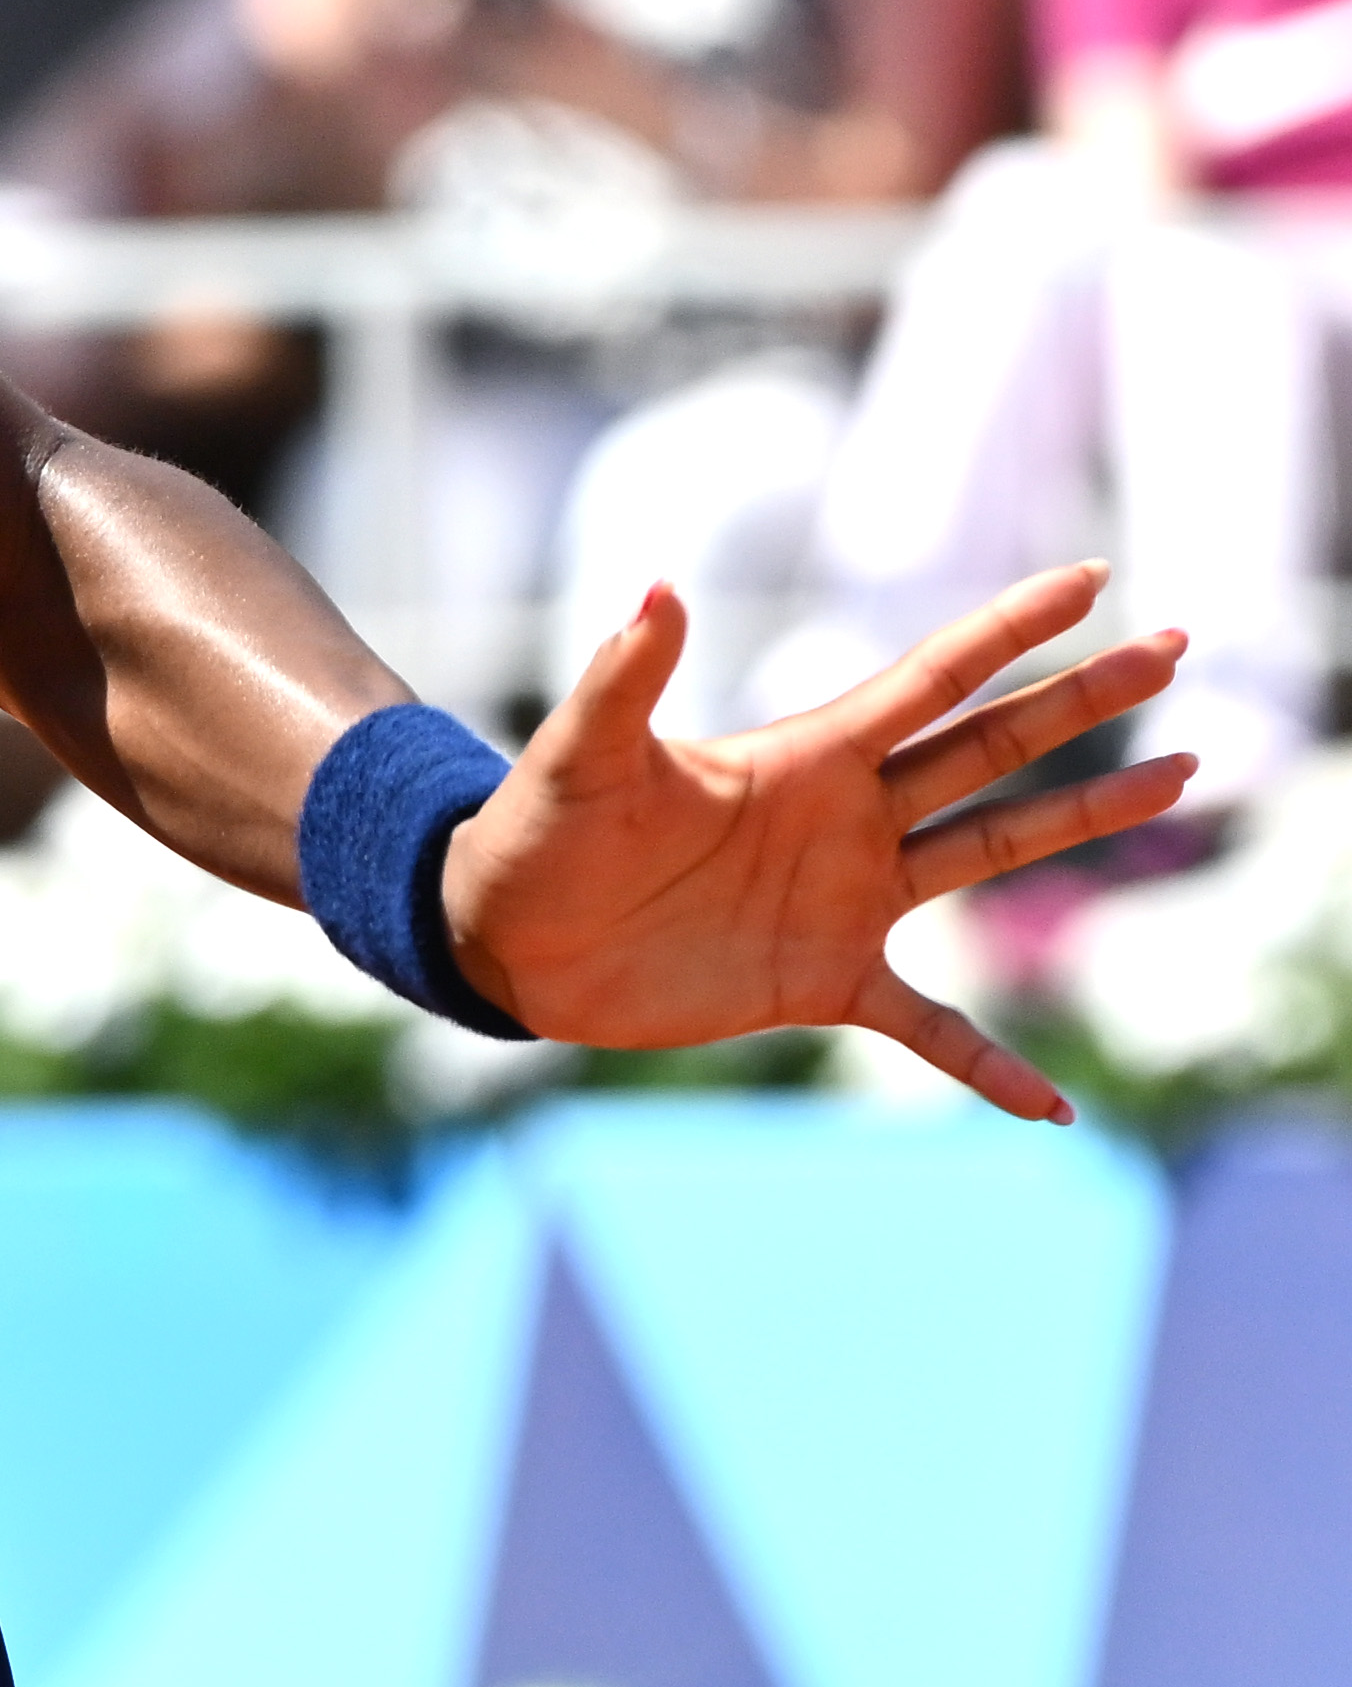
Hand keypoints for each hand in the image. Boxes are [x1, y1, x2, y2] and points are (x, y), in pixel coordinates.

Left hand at [440, 563, 1193, 1123]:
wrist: (505, 938)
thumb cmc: (534, 834)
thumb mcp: (582, 759)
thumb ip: (625, 679)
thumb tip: (657, 591)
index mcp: (802, 758)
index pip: (932, 680)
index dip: (1010, 629)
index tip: (1091, 578)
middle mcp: (845, 819)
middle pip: (990, 748)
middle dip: (1083, 702)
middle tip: (1180, 649)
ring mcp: (845, 899)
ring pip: (993, 851)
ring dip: (1082, 819)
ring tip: (1178, 778)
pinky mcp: (821, 982)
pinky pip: (930, 1028)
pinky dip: (988, 1065)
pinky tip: (1051, 1108)